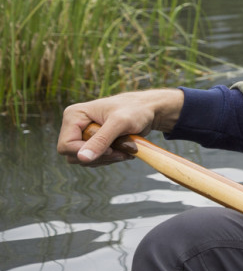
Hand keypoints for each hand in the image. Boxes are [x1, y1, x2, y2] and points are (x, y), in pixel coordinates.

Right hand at [57, 89, 183, 165]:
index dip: (86, 152)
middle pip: (75, 156)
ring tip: (127, 149)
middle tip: (122, 151)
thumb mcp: (119, 123)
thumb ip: (101, 140)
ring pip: (86, 160)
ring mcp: (83, 135)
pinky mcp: (94, 143)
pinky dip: (111, 158)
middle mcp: (74, 126)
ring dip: (108, 159)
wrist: (148, 110)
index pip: (66, 146)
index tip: (111, 150)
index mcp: (73, 116)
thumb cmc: (135, 110)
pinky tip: (125, 150)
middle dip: (100, 156)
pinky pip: (96, 160)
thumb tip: (82, 158)